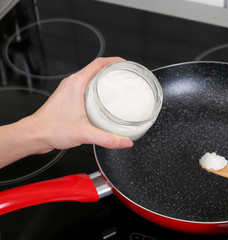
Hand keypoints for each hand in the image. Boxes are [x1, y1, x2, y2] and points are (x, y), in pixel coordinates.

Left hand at [0, 57, 132, 167]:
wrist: (34, 135)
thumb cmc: (50, 129)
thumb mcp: (84, 133)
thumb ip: (108, 139)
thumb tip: (125, 142)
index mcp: (76, 84)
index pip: (99, 63)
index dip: (115, 61)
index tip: (127, 64)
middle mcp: (72, 84)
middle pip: (97, 69)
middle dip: (113, 70)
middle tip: (126, 76)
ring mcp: (70, 91)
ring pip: (91, 78)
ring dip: (105, 80)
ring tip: (119, 88)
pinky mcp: (69, 99)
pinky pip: (87, 88)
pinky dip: (98, 90)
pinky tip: (105, 102)